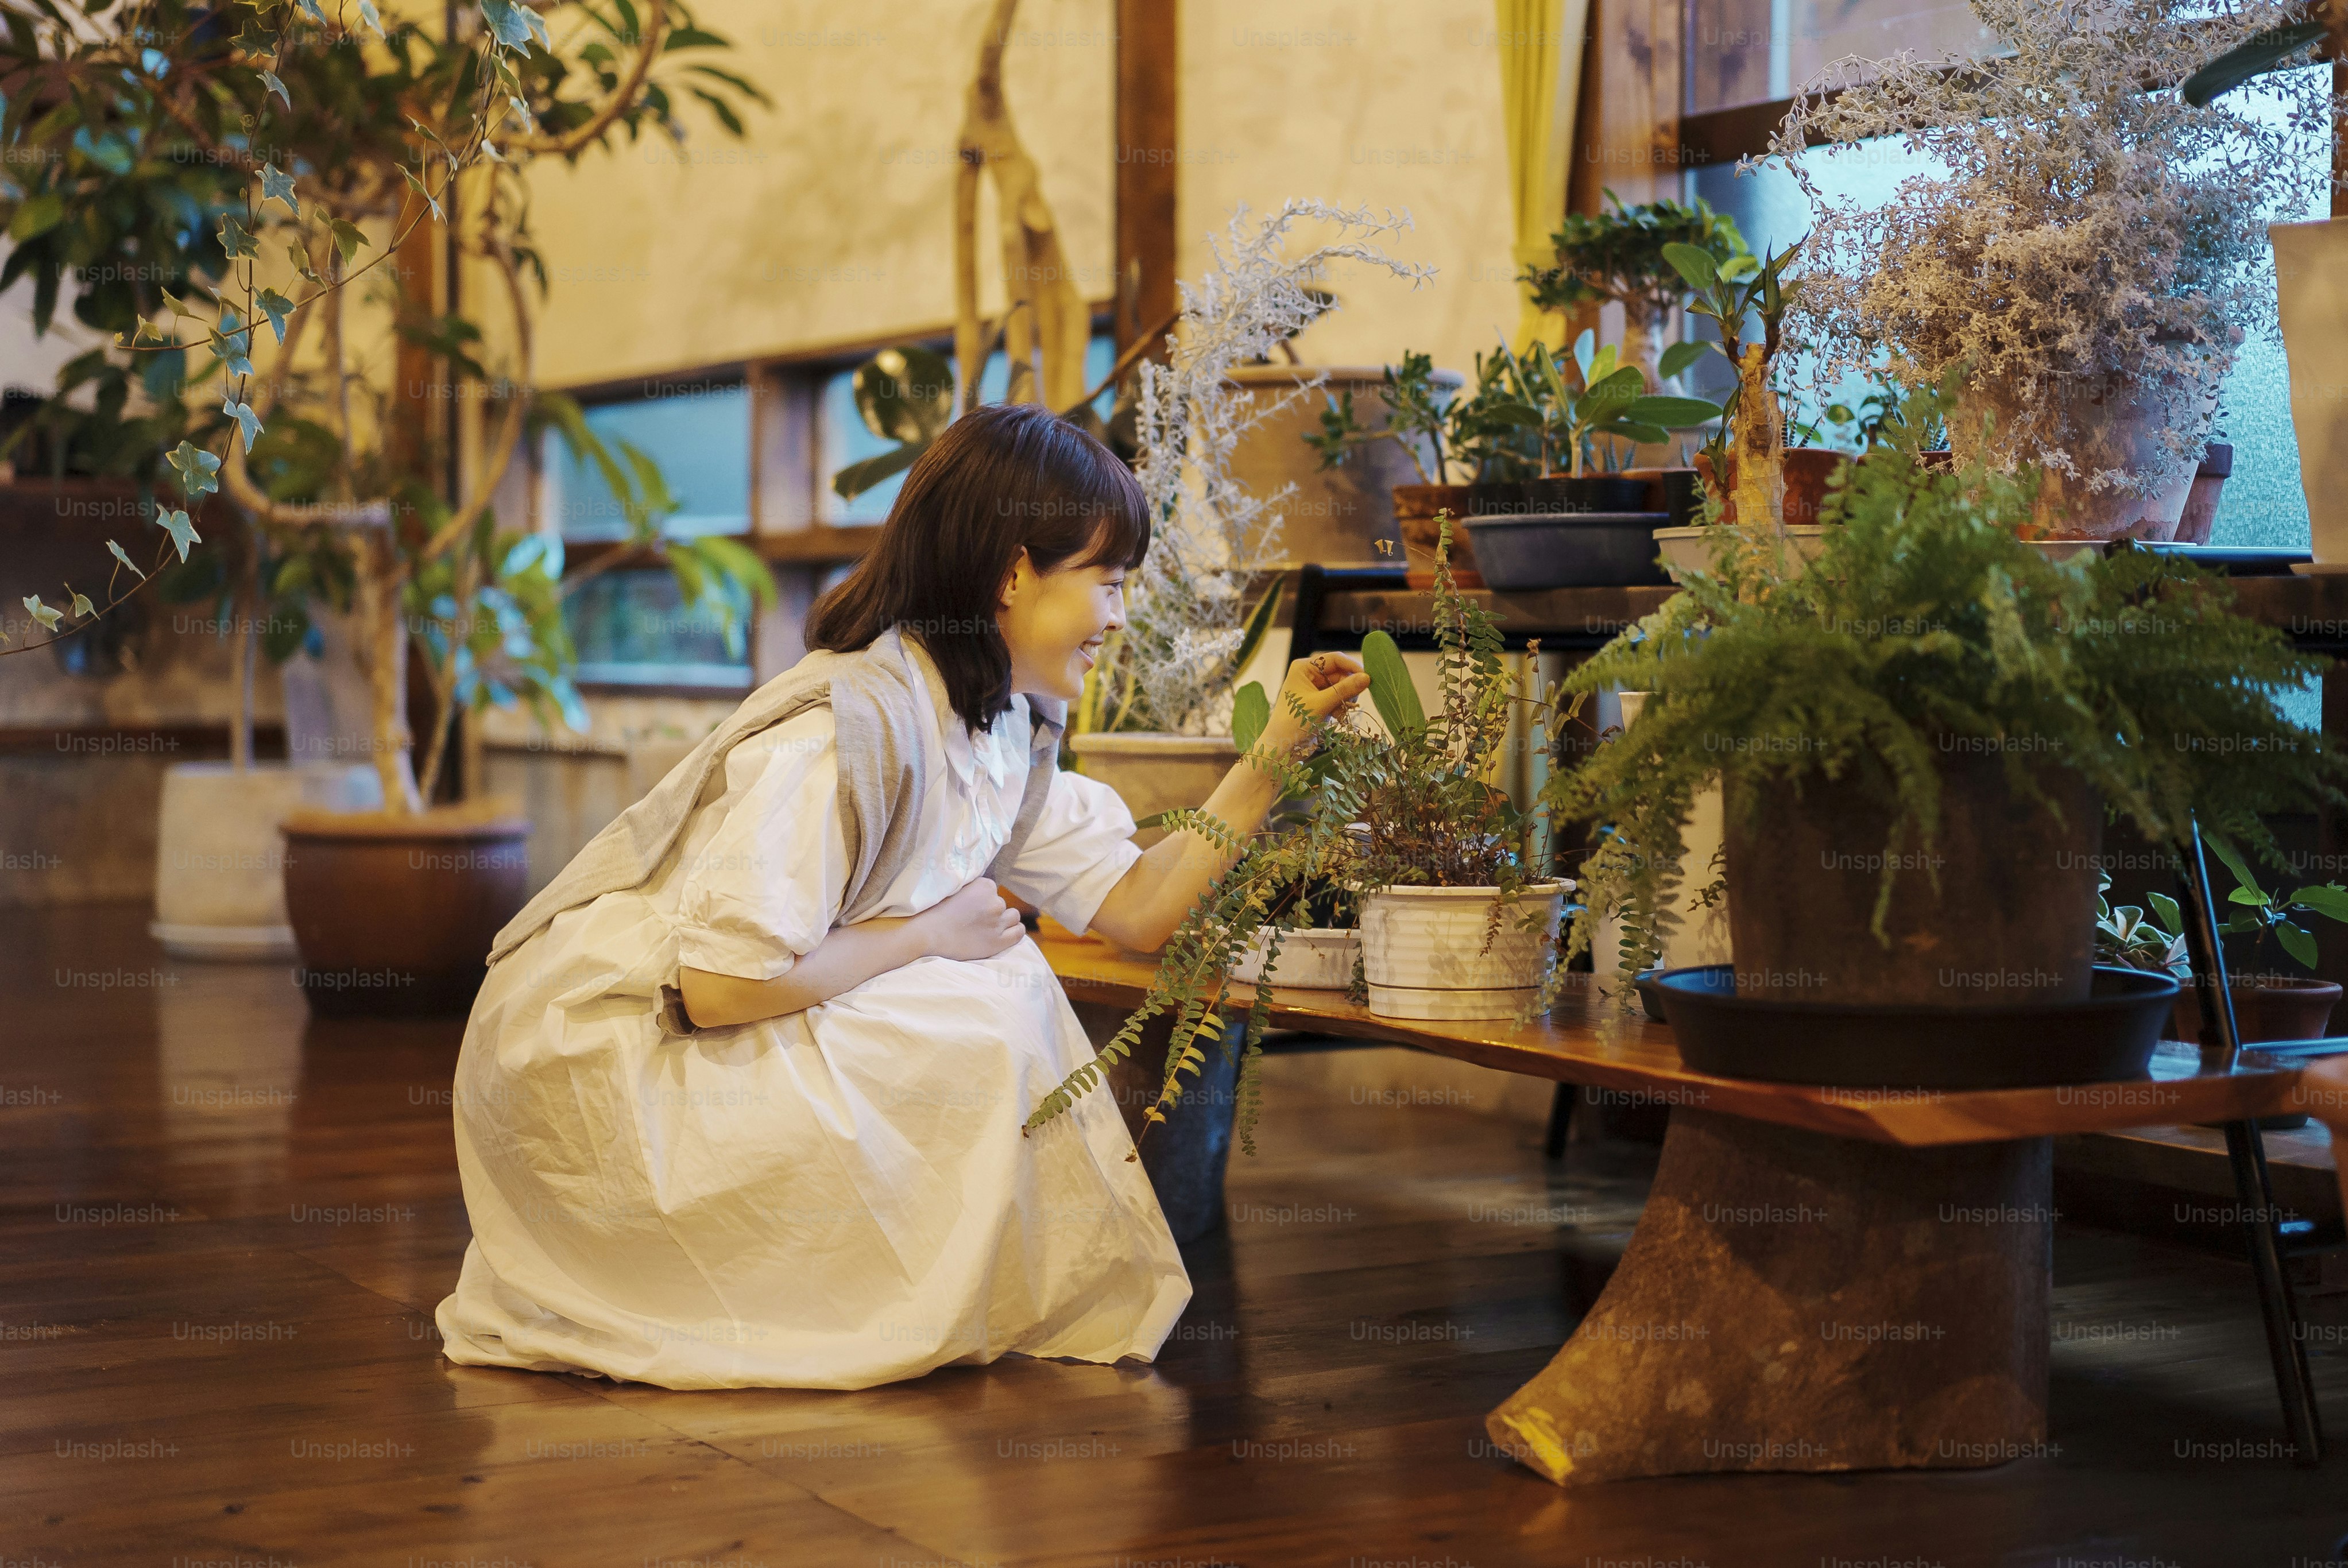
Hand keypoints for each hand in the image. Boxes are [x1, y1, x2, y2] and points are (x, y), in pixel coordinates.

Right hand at [913, 876, 1025, 961]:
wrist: (928, 935)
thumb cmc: (936, 911)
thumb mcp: (955, 889)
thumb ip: (972, 888)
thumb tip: (983, 890)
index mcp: (984, 886)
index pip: (992, 889)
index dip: (983, 898)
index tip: (971, 906)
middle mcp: (995, 902)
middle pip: (1001, 904)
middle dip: (991, 910)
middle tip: (975, 919)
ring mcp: (998, 922)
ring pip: (1012, 916)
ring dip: (1003, 920)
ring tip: (987, 927)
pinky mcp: (998, 941)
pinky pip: (1018, 932)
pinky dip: (1013, 931)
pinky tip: (1003, 933)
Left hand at [1255, 653, 1371, 758]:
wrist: (1282, 746)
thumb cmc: (1294, 722)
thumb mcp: (1321, 704)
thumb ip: (1344, 690)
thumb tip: (1367, 678)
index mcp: (1304, 668)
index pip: (1335, 659)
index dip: (1352, 666)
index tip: (1368, 677)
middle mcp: (1309, 675)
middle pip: (1340, 673)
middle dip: (1348, 687)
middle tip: (1352, 701)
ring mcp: (1314, 689)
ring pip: (1341, 687)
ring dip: (1345, 699)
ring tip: (1340, 712)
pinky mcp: (1319, 702)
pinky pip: (1338, 698)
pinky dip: (1341, 707)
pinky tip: (1337, 717)